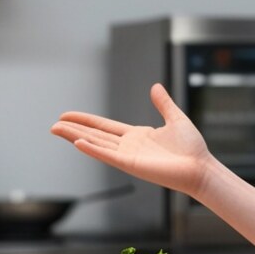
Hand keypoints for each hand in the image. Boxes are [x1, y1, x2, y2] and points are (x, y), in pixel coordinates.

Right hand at [50, 84, 212, 196]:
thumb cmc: (192, 149)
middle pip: (94, 135)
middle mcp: (129, 146)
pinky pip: (108, 156)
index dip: (86, 121)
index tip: (68, 116)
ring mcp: (128, 156)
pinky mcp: (132, 165)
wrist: (201, 167)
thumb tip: (155, 86)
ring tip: (56, 130)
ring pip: (96, 144)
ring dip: (75, 137)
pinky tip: (78, 143)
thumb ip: (163, 104)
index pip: (104, 127)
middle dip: (74, 129)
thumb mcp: (176, 119)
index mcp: (137, 136)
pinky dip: (92, 149)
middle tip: (53, 125)